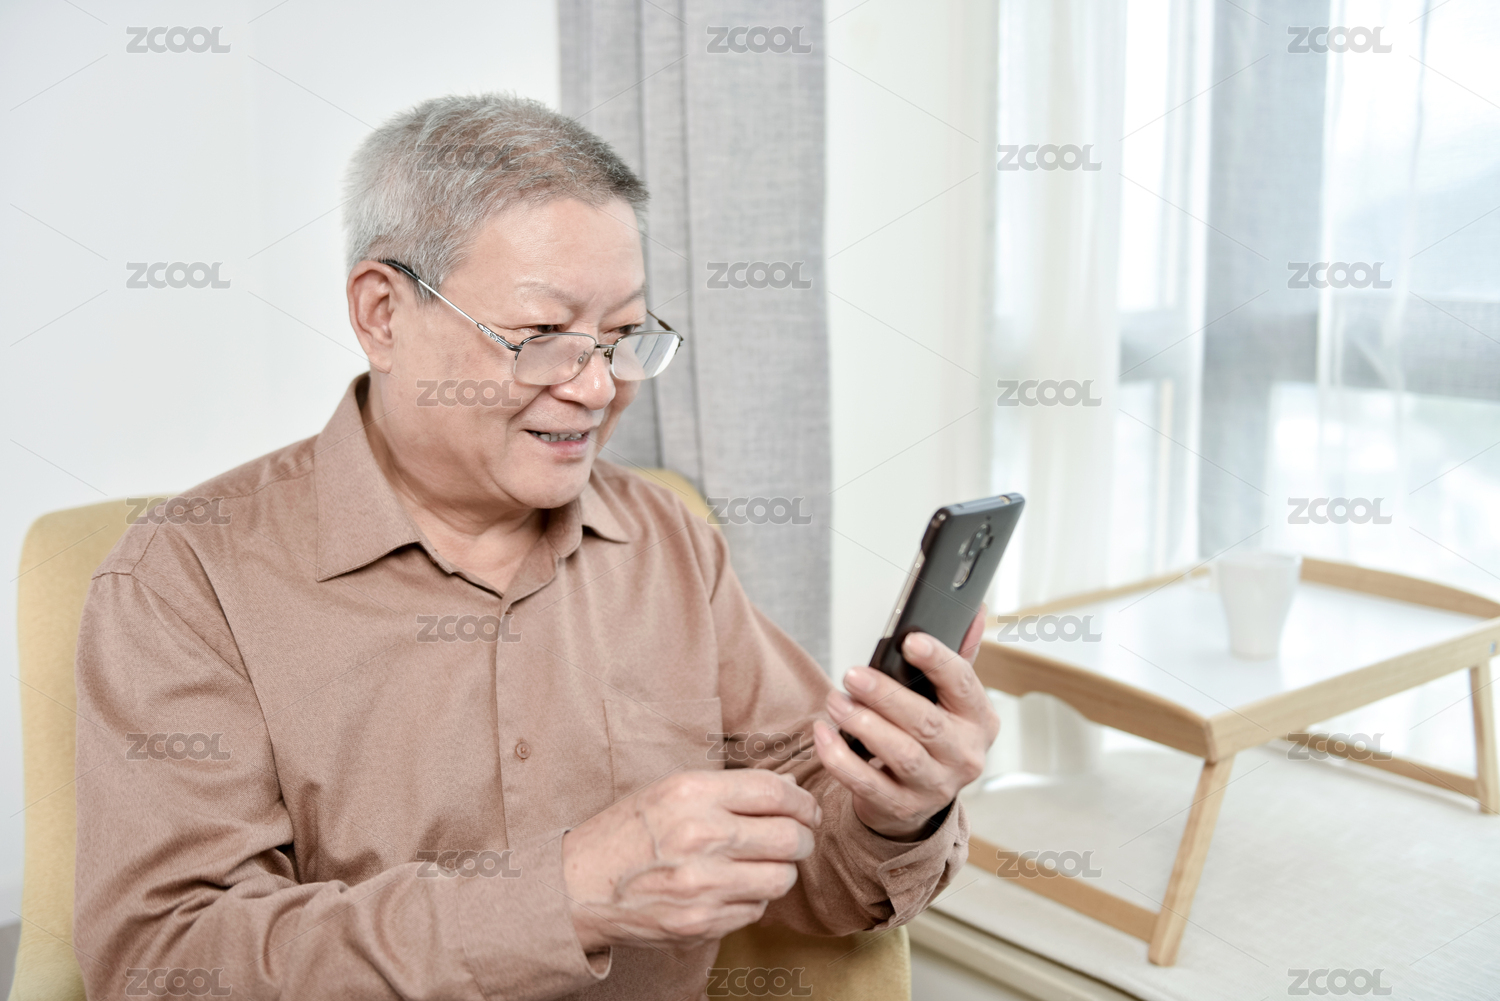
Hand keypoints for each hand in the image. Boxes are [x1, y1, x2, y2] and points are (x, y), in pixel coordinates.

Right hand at [561, 770, 819, 952]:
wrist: (579, 886)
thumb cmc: (627, 832)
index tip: (806, 808)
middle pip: (790, 837)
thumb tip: (788, 788)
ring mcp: (703, 885)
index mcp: (692, 795)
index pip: (775, 793)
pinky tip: (732, 885)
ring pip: (781, 878)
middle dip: (801, 836)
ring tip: (762, 862)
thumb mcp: (670, 791)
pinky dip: (754, 897)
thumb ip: (730, 789)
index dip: (802, 801)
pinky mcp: (702, 922)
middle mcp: (701, 837)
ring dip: (780, 870)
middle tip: (796, 835)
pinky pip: (756, 909)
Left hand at [814, 606, 997, 840]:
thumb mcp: (950, 699)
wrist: (918, 798)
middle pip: (927, 723)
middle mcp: (965, 756)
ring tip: (835, 702)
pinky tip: (824, 735)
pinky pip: (867, 783)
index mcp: (979, 720)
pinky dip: (841, 759)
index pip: (963, 684)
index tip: (910, 642)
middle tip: (852, 674)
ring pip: (900, 754)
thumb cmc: (931, 737)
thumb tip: (975, 610)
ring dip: (863, 725)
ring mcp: (935, 786)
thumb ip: (959, 655)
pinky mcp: (901, 808)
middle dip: (886, 696)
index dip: (938, 661)